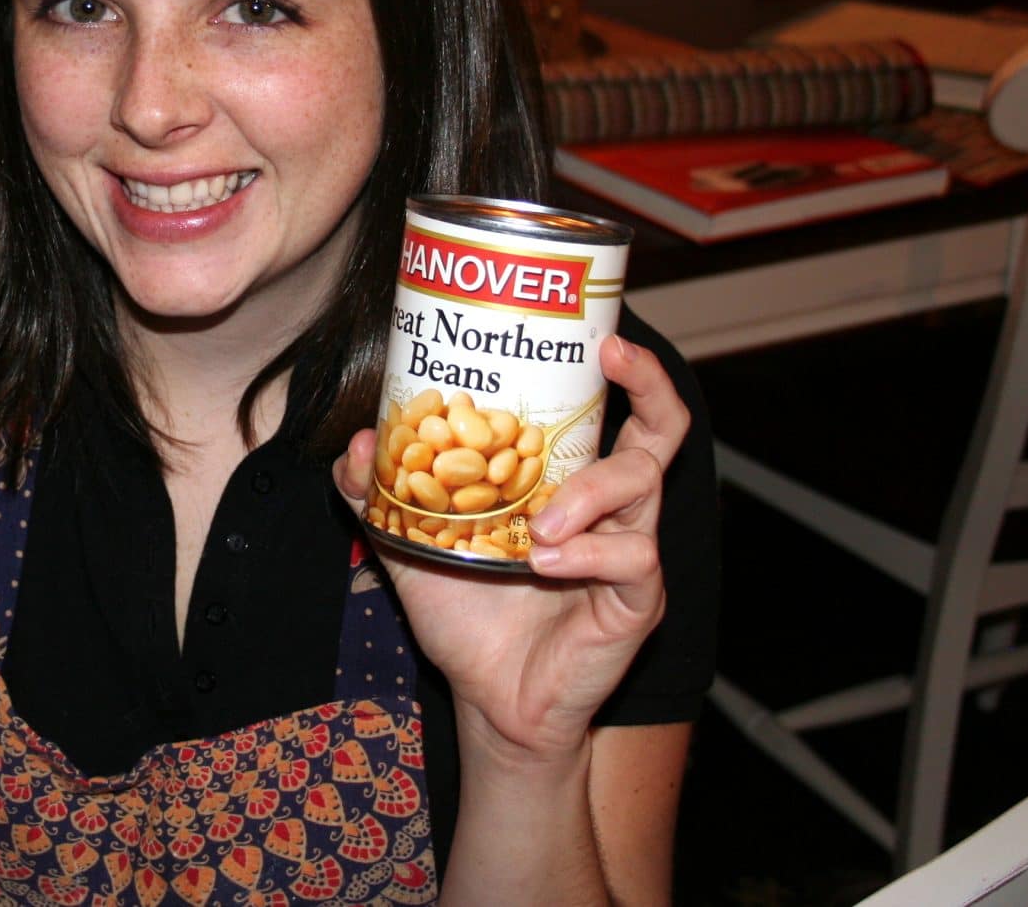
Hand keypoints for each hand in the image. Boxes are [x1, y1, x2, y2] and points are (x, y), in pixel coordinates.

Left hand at [331, 334, 688, 762]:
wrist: (485, 697)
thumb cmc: (464, 613)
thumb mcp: (408, 543)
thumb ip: (377, 493)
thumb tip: (361, 443)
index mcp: (569, 478)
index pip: (615, 408)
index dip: (622, 366)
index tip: (598, 330)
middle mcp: (611, 505)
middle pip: (666, 427)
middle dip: (651, 381)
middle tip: (612, 354)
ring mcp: (630, 549)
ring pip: (643, 483)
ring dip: (589, 493)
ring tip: (540, 526)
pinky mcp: (637, 598)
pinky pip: (633, 556)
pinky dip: (587, 554)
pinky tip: (546, 564)